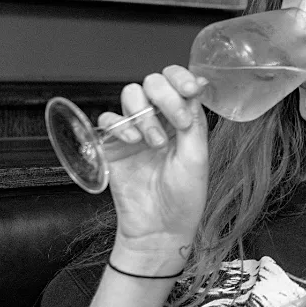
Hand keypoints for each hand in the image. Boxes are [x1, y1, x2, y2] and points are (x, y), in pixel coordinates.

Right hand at [97, 65, 208, 272]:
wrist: (159, 228)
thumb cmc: (184, 196)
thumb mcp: (197, 156)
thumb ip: (194, 120)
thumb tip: (197, 85)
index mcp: (183, 120)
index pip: (178, 83)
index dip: (181, 78)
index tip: (190, 88)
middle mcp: (159, 120)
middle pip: (153, 82)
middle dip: (165, 96)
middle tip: (177, 123)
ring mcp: (134, 131)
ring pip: (131, 95)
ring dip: (144, 113)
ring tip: (155, 142)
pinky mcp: (112, 145)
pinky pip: (108, 119)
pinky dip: (120, 124)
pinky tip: (134, 141)